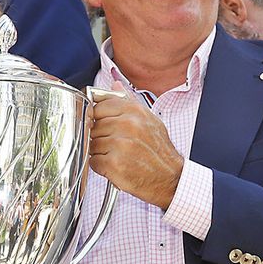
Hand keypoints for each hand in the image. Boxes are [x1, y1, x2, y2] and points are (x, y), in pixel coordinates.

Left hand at [89, 93, 183, 209]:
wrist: (170, 178)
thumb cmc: (159, 151)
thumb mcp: (149, 120)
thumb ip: (129, 102)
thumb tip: (114, 86)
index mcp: (135, 112)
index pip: (99, 106)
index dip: (98, 117)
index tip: (103, 125)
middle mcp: (128, 125)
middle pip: (93, 125)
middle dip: (99, 136)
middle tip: (114, 144)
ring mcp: (120, 145)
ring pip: (92, 143)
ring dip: (99, 152)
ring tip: (116, 155)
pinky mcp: (114, 164)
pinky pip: (93, 161)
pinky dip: (100, 166)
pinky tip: (114, 166)